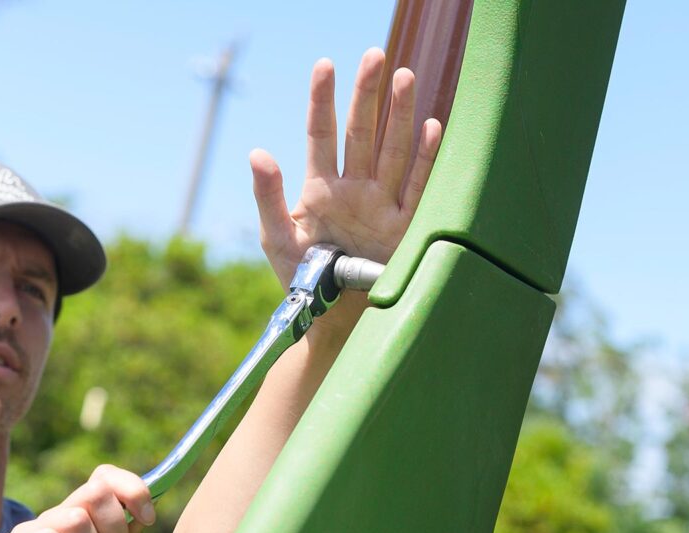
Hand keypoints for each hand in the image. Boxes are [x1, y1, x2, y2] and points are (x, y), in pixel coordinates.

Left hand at [251, 50, 442, 289]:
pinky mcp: (404, 226)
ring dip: (399, 115)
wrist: (330, 320)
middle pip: (362, 132)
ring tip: (403, 76)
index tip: (325, 65)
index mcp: (320, 188)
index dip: (322, 100)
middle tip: (375, 56)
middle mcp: (354, 189)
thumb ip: (268, 196)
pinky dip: (427, 157)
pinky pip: (418, 185)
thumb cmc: (300, 281)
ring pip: (392, 149)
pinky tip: (432, 125)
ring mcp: (381, 205)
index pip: (321, 134)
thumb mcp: (276, 237)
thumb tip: (256, 152)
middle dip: (367, 94)